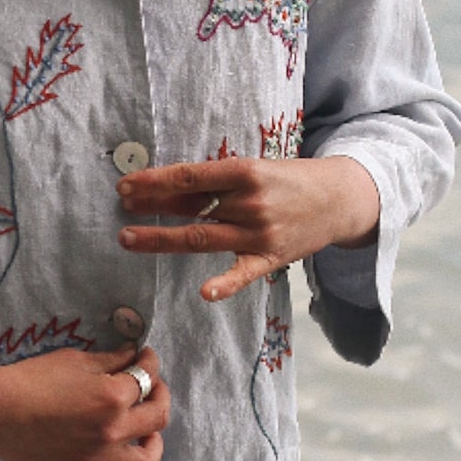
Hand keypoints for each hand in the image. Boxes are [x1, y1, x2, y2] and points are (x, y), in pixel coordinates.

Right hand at [0, 342, 169, 460]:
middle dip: (160, 396)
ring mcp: (97, 457)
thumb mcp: (73, 360)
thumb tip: (132, 355)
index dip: (150, 362)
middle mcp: (113, 430)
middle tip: (150, 385)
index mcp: (113, 396)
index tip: (145, 355)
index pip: (145, 377)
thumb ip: (108, 360)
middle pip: (156, 417)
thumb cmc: (31, 378)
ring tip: (148, 435)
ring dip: (154, 447)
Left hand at [117, 156, 379, 301]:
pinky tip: (205, 292)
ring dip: (162, 239)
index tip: (126, 184)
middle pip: (191, 207)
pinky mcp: (271, 258)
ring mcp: (260, 233)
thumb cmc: (288, 179)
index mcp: (244, 172)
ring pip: (202, 238)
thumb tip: (170, 184)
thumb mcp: (255, 167)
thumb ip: (218, 179)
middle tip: (121, 207)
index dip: (154, 181)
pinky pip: (244, 273)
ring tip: (129, 238)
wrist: (339, 199)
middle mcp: (250, 202)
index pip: (190, 177)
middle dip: (152, 207)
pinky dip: (225, 284)